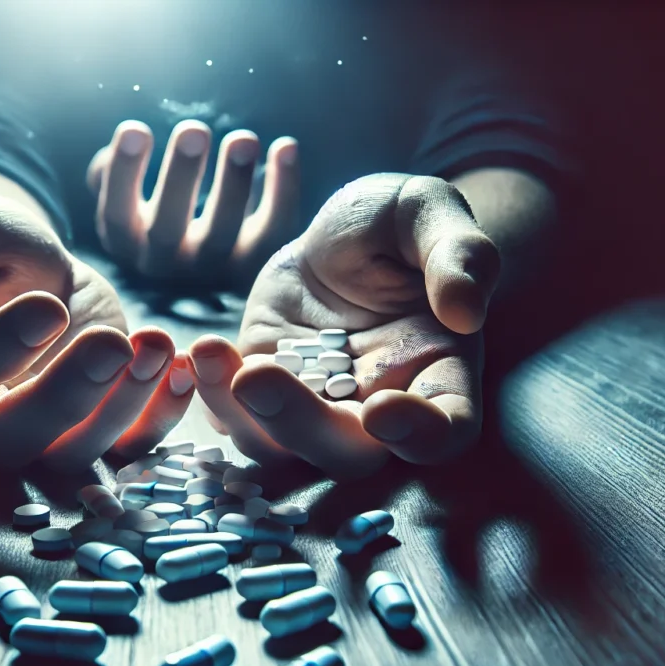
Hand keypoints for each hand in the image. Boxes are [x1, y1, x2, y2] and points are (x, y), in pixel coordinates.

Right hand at [0, 194, 195, 469]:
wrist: (29, 262)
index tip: (47, 308)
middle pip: (2, 437)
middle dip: (64, 395)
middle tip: (113, 342)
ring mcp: (26, 432)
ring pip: (65, 453)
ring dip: (119, 406)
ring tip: (157, 343)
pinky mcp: (85, 430)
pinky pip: (121, 447)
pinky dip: (158, 416)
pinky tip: (183, 369)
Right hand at [86, 119, 298, 282]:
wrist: (204, 258)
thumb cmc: (159, 206)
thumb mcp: (129, 194)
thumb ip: (114, 173)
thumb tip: (114, 153)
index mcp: (128, 243)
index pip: (118, 215)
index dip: (124, 174)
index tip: (135, 127)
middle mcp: (166, 264)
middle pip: (168, 229)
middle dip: (180, 177)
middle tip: (194, 128)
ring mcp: (211, 271)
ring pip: (222, 233)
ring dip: (233, 184)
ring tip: (243, 138)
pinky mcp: (255, 265)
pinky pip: (271, 230)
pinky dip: (283, 190)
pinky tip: (286, 146)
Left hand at [188, 174, 498, 478]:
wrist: (340, 229)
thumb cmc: (400, 223)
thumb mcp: (428, 213)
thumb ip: (460, 255)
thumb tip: (466, 310)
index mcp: (438, 373)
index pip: (446, 430)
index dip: (420, 435)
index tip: (383, 409)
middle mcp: (377, 407)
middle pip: (348, 452)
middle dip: (301, 425)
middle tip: (259, 377)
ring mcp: (315, 405)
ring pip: (279, 446)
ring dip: (242, 414)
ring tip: (213, 352)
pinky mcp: (263, 389)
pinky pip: (233, 415)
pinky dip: (209, 395)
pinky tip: (198, 354)